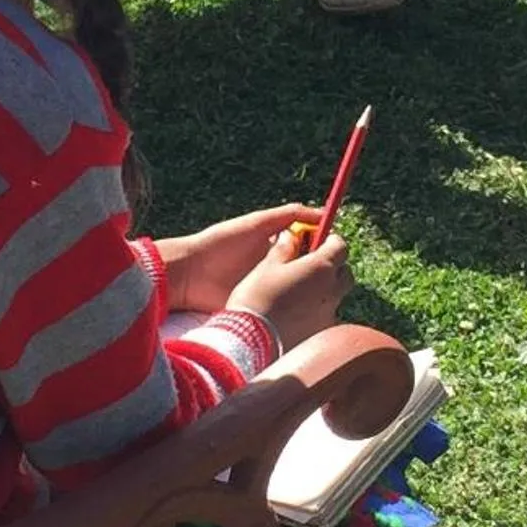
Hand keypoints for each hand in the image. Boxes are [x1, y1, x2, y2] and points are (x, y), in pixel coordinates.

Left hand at [159, 204, 319, 313]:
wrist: (190, 274)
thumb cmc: (220, 244)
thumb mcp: (257, 224)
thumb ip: (288, 215)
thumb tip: (323, 213)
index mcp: (276, 249)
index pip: (308, 250)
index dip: (323, 251)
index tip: (336, 252)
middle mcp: (275, 270)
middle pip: (307, 273)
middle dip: (319, 276)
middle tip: (329, 279)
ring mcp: (268, 291)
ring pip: (297, 294)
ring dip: (308, 296)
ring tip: (319, 297)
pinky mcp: (260, 309)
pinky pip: (281, 311)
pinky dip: (293, 313)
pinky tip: (304, 313)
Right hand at [228, 224, 352, 350]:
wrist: (251, 340)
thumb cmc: (256, 299)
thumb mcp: (267, 266)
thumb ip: (284, 249)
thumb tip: (291, 237)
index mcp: (321, 268)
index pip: (340, 246)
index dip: (330, 240)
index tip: (318, 239)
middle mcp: (332, 290)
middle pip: (344, 272)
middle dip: (333, 265)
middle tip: (311, 263)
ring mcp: (329, 314)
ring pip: (336, 295)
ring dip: (325, 289)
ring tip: (300, 290)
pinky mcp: (322, 333)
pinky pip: (326, 315)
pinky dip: (317, 310)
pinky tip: (297, 312)